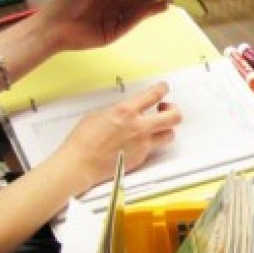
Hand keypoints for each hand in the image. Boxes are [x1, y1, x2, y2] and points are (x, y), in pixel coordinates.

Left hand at [36, 0, 166, 52]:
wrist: (53, 27)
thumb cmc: (65, 4)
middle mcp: (112, 7)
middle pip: (135, 0)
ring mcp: (114, 20)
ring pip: (136, 11)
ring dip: (151, 5)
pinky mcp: (114, 32)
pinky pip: (131, 22)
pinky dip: (144, 15)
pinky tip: (155, 7)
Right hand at [58, 82, 182, 190]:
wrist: (80, 164)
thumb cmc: (83, 141)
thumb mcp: (98, 115)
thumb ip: (118, 111)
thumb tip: (126, 111)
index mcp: (126, 112)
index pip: (154, 95)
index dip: (162, 89)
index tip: (163, 88)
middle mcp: (138, 128)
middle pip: (173, 116)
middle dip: (173, 109)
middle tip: (167, 108)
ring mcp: (142, 144)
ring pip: (170, 134)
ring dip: (166, 129)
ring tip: (157, 127)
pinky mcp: (140, 158)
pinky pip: (153, 148)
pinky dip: (150, 143)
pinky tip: (139, 142)